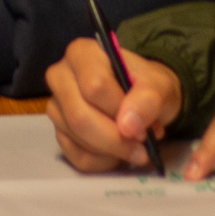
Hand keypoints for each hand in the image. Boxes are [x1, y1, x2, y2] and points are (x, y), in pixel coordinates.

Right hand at [45, 37, 182, 172]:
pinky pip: (77, 156)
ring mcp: (56, 106)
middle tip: (142, 148)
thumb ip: (148, 99)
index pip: (94, 86)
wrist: (142, 99)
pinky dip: (103, 162)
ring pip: (77, 138)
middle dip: (114, 139)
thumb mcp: (159, 86)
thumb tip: (128, 126)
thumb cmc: (147, 86)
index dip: (120, 111)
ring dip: (111, 151)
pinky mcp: (58, 132)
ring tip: (134, 146)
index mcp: (82, 53)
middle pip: (79, 116)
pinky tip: (118, 153)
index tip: (144, 128)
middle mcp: (60, 76)